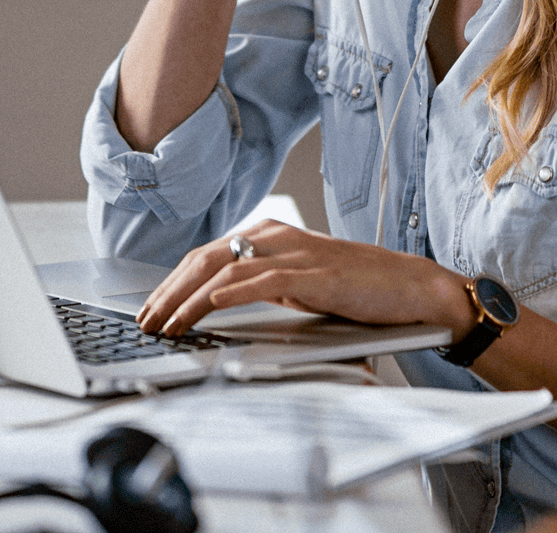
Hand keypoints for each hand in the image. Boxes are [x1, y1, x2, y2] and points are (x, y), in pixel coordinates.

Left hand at [135, 220, 476, 337]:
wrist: (411, 287)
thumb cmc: (359, 288)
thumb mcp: (301, 283)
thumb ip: (265, 284)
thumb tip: (218, 304)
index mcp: (271, 234)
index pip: (206, 255)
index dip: (171, 282)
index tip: (149, 308)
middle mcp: (278, 236)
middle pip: (205, 258)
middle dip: (168, 292)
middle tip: (145, 320)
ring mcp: (296, 253)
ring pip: (226, 268)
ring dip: (188, 299)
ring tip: (166, 323)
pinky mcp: (315, 275)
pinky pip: (263, 280)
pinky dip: (231, 292)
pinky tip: (209, 305)